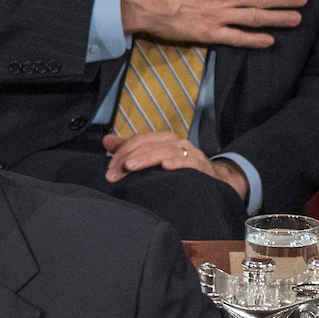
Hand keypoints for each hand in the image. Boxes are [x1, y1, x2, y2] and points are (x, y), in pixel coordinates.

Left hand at [103, 130, 246, 197]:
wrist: (211, 178)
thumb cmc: (178, 168)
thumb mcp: (152, 157)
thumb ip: (130, 149)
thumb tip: (106, 140)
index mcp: (161, 139)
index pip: (137, 140)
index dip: (121, 153)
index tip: (109, 171)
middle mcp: (173, 142)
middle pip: (147, 144)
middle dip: (127, 159)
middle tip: (113, 174)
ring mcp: (187, 151)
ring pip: (163, 151)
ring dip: (146, 159)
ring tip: (130, 167)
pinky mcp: (199, 164)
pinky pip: (188, 161)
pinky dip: (177, 162)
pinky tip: (166, 166)